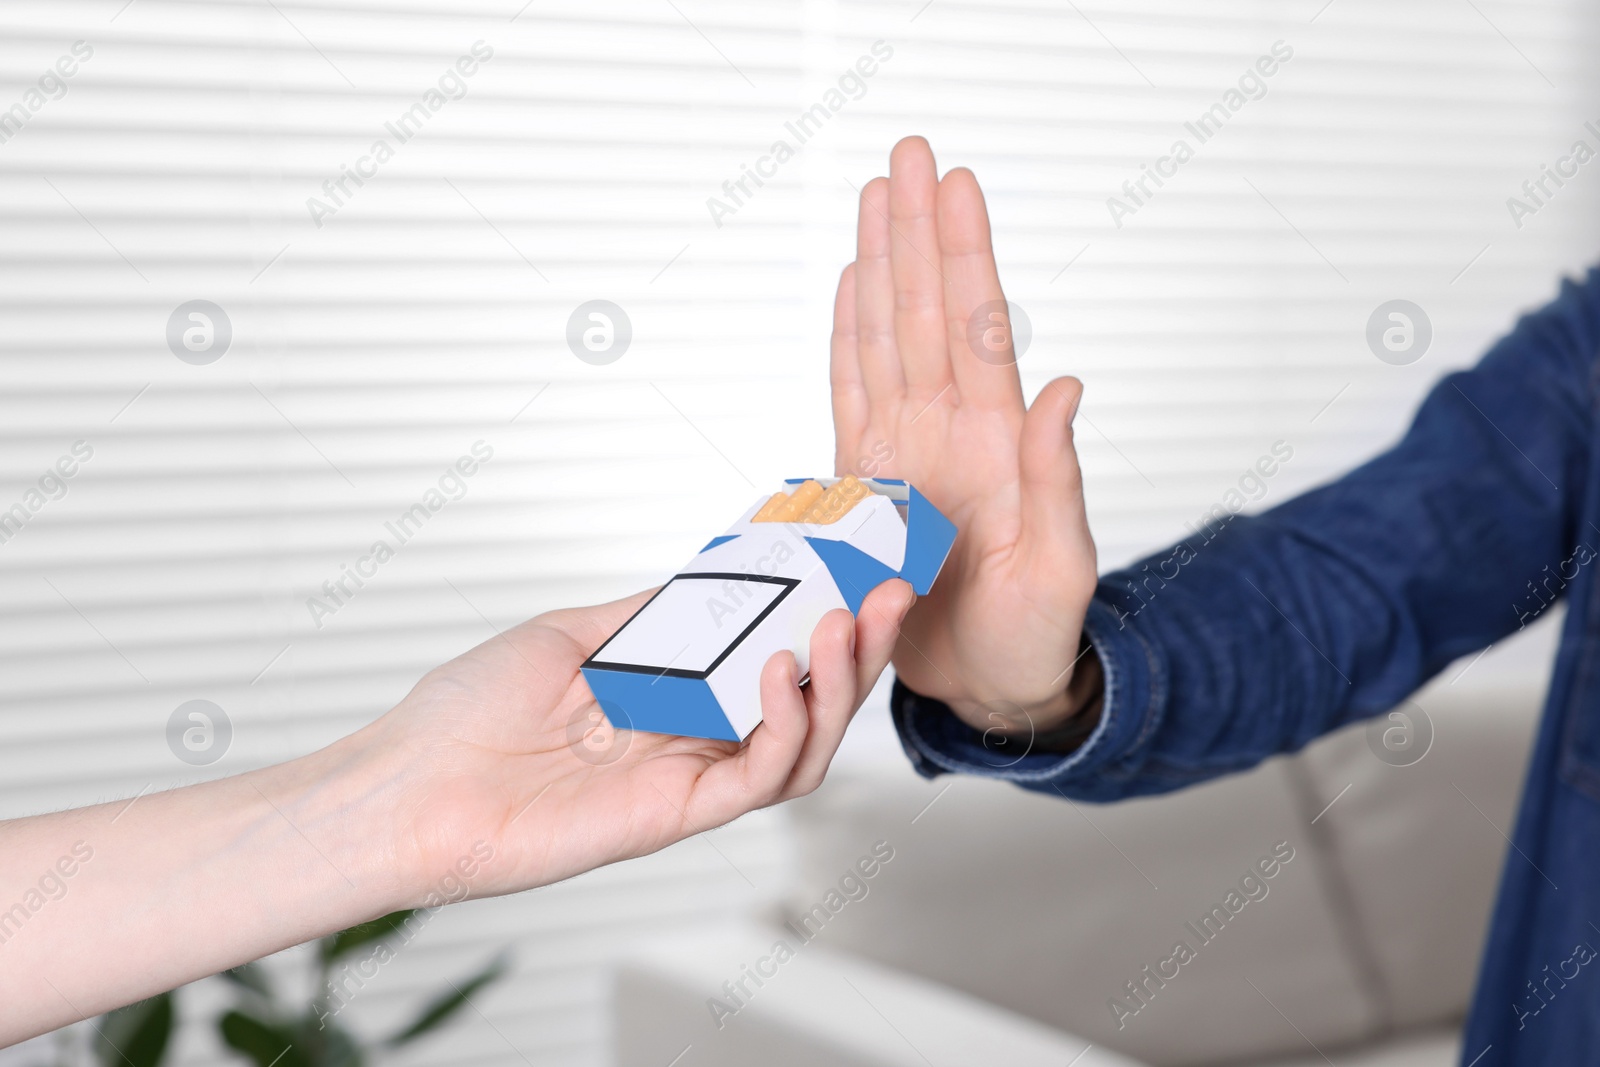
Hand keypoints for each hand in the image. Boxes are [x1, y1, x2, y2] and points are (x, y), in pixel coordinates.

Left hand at [366, 579, 915, 900]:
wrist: (408, 784)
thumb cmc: (467, 714)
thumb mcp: (568, 635)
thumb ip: (648, 616)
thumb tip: (710, 577)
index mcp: (671, 698)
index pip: (771, 659)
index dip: (823, 620)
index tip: (859, 569)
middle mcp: (691, 741)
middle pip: (805, 701)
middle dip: (859, 648)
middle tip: (890, 593)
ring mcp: (686, 780)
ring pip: (800, 745)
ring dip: (838, 684)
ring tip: (848, 623)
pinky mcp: (674, 816)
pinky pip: (757, 777)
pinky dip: (785, 726)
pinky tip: (782, 670)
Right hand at [831, 136, 1097, 732]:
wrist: (990, 685)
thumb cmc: (1033, 634)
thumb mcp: (1061, 564)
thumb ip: (1056, 479)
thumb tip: (1066, 390)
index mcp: (994, 441)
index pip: (977, 325)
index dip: (965, 253)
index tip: (956, 184)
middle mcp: (948, 428)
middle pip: (927, 309)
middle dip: (916, 229)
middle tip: (908, 154)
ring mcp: (906, 448)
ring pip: (886, 335)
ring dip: (879, 264)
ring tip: (874, 197)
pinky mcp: (867, 481)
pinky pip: (850, 393)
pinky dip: (847, 337)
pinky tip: (850, 286)